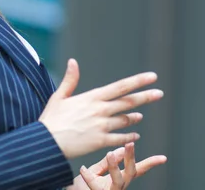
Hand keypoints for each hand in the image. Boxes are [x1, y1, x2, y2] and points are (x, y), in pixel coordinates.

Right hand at [39, 59, 163, 159]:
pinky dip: (129, 137)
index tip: (152, 77)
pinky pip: (120, 138)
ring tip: (140, 117)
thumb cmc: (51, 120)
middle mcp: (100, 110)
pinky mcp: (100, 141)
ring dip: (135, 118)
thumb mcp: (59, 97)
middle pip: (128, 102)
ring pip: (125, 120)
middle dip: (146, 97)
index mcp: (92, 97)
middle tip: (159, 93)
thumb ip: (70, 80)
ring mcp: (101, 126)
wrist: (45, 144)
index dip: (138, 81)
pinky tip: (135, 135)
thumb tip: (73, 61)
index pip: (120, 86)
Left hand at [68, 143, 166, 189]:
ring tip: (109, 154)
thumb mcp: (96, 170)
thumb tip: (120, 149)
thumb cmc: (81, 186)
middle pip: (132, 172)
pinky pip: (95, 186)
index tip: (164, 158)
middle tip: (130, 143)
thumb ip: (108, 161)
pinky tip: (83, 169)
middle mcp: (118, 185)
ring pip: (118, 180)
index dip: (151, 163)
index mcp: (120, 178)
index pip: (138, 169)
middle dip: (131, 158)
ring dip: (114, 166)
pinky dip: (89, 176)